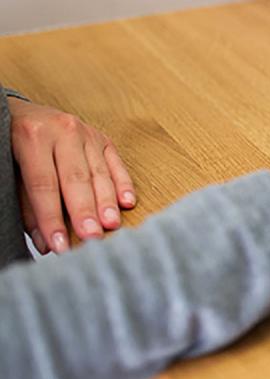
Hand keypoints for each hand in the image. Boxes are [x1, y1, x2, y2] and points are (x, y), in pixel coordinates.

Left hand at [7, 98, 135, 253]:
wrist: (20, 112)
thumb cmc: (14, 145)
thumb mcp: (13, 172)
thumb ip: (28, 207)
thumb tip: (44, 244)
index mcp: (32, 137)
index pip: (44, 185)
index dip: (51, 217)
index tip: (59, 245)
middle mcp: (62, 131)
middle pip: (75, 179)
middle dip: (84, 211)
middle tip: (91, 237)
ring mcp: (87, 133)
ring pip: (99, 173)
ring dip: (107, 202)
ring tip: (111, 225)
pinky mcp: (103, 139)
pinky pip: (116, 164)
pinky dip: (123, 184)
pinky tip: (127, 203)